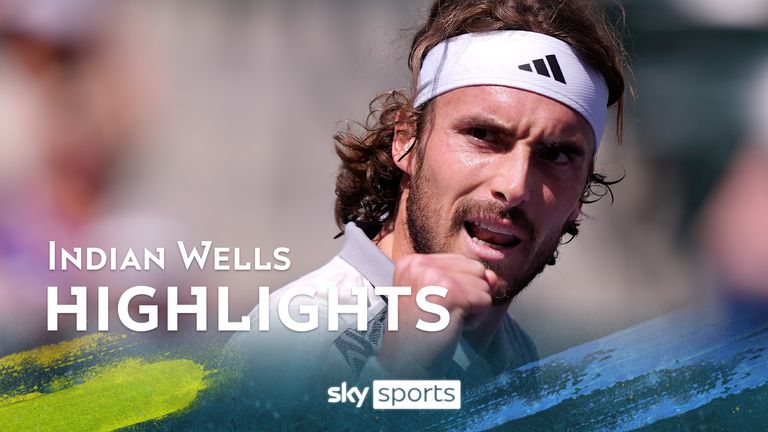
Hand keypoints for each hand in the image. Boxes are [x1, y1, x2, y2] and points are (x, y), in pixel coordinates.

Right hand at [377, 253, 497, 377]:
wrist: (404, 364)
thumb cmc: (421, 334)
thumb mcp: (437, 296)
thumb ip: (464, 279)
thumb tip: (493, 276)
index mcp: (412, 262)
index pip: (462, 262)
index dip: (459, 289)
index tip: (432, 307)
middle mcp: (420, 263)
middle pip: (476, 269)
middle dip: (469, 296)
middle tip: (440, 315)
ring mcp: (434, 276)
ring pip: (483, 286)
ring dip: (471, 310)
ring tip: (444, 321)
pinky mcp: (451, 292)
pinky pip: (485, 301)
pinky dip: (474, 321)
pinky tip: (450, 327)